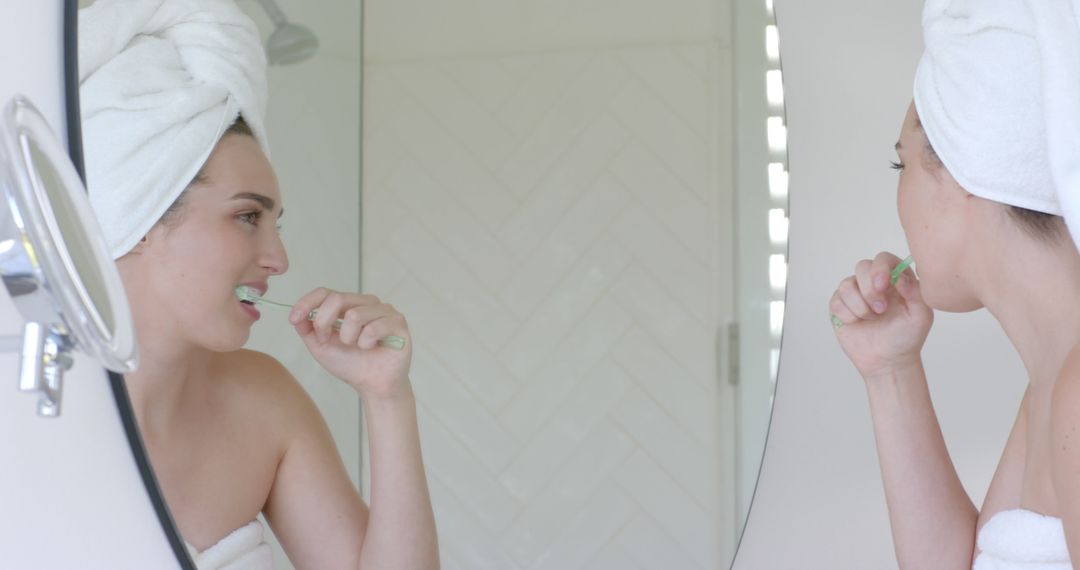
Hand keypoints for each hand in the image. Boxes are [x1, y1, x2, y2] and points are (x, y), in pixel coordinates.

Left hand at [289, 288, 411, 398]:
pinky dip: (366, 343)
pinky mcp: (397, 322)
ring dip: (348, 338)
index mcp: (348, 305)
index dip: (307, 302)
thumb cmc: (351, 365)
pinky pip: (373, 328)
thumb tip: (296, 315)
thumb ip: (308, 330)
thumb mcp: (321, 347)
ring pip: (355, 314)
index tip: (294, 318)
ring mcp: (384, 310)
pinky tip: (371, 349)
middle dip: (325, 322)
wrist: (373, 385)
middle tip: (326, 340)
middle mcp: (366, 303)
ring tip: (356, 347)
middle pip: (337, 298)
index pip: (325, 292)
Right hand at [829, 251, 933, 378]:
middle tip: (880, 310)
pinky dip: (848, 315)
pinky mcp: (840, 305)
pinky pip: (836, 301)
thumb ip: (916, 293)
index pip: (884, 259)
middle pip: (862, 267)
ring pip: (846, 285)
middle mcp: (873, 282)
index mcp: (895, 279)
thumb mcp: (921, 316)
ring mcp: (855, 293)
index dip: (880, 268)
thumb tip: (900, 277)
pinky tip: (858, 323)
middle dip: (869, 291)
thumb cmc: (906, 337)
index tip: (883, 285)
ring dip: (860, 306)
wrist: (887, 360)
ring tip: (871, 319)